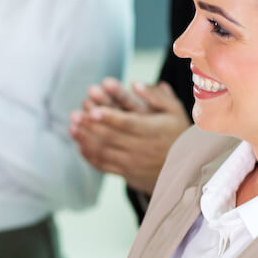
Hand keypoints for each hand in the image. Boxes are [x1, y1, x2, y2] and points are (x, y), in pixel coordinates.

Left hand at [69, 80, 189, 194]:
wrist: (185, 167)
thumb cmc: (176, 132)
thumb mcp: (174, 112)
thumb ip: (157, 97)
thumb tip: (135, 83)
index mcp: (153, 131)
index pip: (128, 123)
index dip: (109, 117)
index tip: (92, 109)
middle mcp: (142, 148)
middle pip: (112, 137)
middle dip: (91, 126)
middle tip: (74, 115)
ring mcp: (133, 163)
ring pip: (105, 152)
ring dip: (86, 140)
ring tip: (72, 128)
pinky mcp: (126, 174)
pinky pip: (104, 166)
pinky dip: (90, 156)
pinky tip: (80, 145)